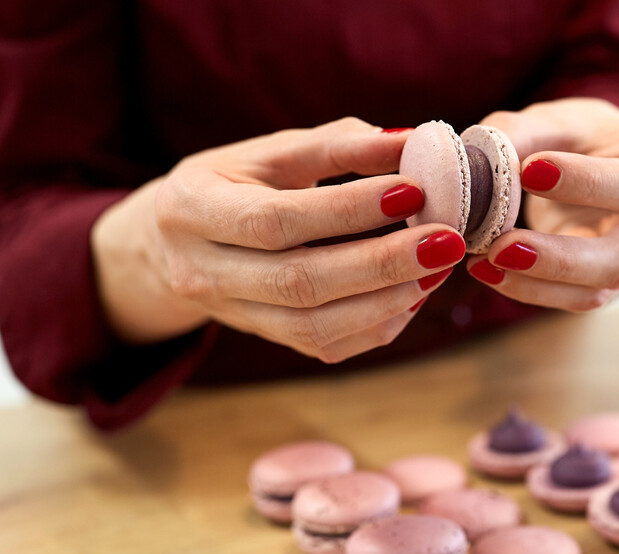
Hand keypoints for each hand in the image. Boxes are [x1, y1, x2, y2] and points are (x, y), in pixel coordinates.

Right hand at [92, 117, 466, 362]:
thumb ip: (336, 147)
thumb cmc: (232, 184)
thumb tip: (412, 142)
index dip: (346, 210)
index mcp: (193, 209)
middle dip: (381, 263)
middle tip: (447, 241)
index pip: (275, 220)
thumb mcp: (268, 153)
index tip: (413, 191)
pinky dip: (379, 322)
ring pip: (314, 326)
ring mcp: (233, 315)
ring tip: (439, 268)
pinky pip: (327, 346)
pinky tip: (415, 293)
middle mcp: (204, 271)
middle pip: (299, 282)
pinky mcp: (266, 340)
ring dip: (387, 299)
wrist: (171, 245)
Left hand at [466, 98, 618, 310]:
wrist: (605, 165)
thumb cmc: (590, 138)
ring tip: (482, 262)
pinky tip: (487, 270)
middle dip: (559, 257)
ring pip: (597, 289)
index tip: (529, 170)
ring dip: (535, 281)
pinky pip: (572, 298)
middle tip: (499, 247)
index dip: (586, 182)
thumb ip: (523, 132)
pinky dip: (527, 287)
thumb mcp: (563, 120)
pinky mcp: (608, 283)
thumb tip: (478, 161)